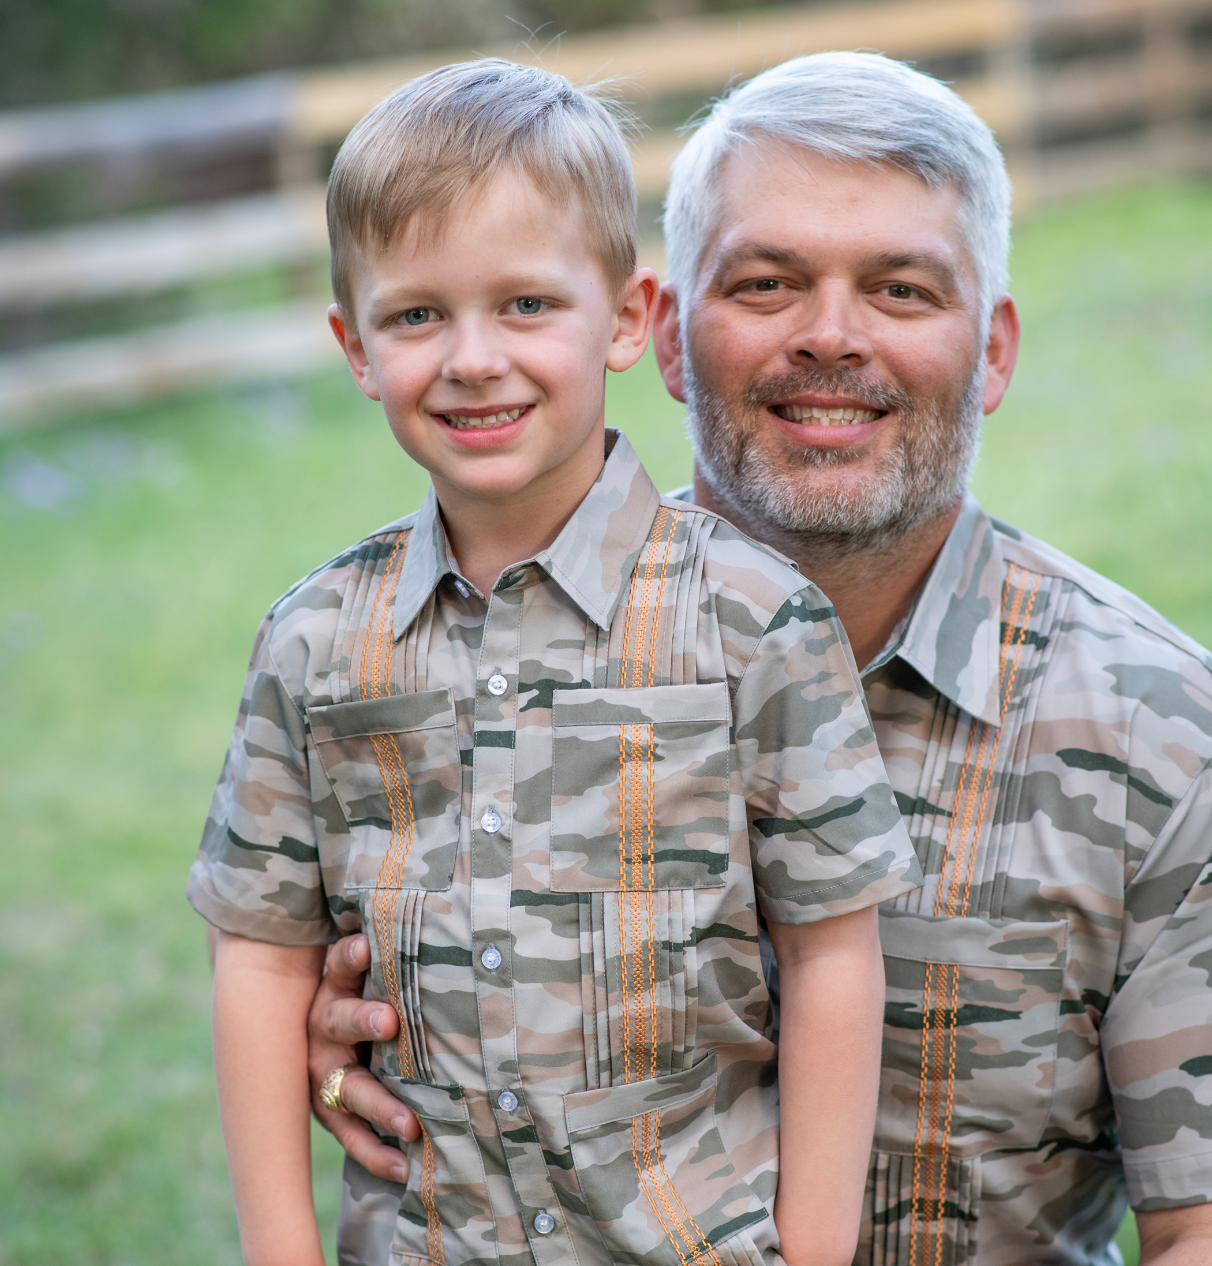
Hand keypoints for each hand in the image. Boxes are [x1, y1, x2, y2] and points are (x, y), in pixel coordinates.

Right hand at [307, 934, 419, 1181]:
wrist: (325, 1037)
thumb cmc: (371, 991)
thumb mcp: (375, 970)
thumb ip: (401, 952)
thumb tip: (458, 921)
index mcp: (334, 985)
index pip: (338, 965)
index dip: (350, 956)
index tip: (365, 946)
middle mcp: (322, 1026)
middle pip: (339, 1021)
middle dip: (364, 1020)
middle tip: (391, 1021)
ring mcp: (321, 1072)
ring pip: (347, 1089)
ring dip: (379, 1106)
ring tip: (410, 1124)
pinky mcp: (327, 1109)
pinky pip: (349, 1136)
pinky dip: (376, 1154)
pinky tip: (404, 1168)